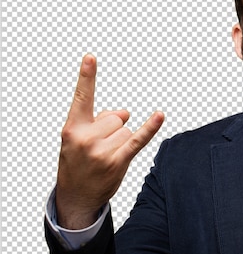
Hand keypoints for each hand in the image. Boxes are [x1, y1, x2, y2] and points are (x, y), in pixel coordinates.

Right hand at [56, 54, 164, 228]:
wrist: (75, 197)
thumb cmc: (77, 162)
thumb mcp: (77, 139)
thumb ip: (98, 120)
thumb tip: (126, 113)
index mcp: (72, 128)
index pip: (82, 98)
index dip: (87, 77)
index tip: (91, 57)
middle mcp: (86, 138)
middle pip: (116, 116)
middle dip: (112, 129)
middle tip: (98, 148)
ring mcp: (102, 151)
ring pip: (126, 129)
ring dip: (121, 141)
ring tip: (105, 157)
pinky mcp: (118, 162)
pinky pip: (138, 140)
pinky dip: (150, 128)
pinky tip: (159, 115)